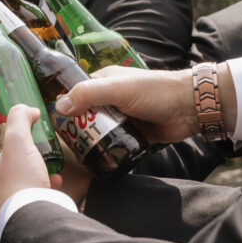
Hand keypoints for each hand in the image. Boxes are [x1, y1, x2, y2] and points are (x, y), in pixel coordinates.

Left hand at [0, 105, 58, 218]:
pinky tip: (54, 178)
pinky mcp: (21, 208)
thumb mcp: (18, 141)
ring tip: (38, 154)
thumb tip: (25, 109)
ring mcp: (4, 199)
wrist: (35, 219)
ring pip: (13, 175)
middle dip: (6, 146)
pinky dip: (41, 182)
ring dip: (25, 163)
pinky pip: (30, 191)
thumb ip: (19, 119)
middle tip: (19, 135)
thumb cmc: (20, 180)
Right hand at [54, 64, 235, 142]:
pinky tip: (96, 160)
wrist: (189, 108)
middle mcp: (109, 98)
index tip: (52, 124)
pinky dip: (106, 150)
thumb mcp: (117, 89)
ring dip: (90, 141)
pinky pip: (114, 143)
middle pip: (84, 115)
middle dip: (75, 129)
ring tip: (78, 156)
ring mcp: (121, 117)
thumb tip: (59, 107)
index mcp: (103, 82)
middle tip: (66, 146)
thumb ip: (89, 94)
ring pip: (98, 131)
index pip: (75, 93)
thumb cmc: (154, 91)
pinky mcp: (132, 133)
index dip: (63, 107)